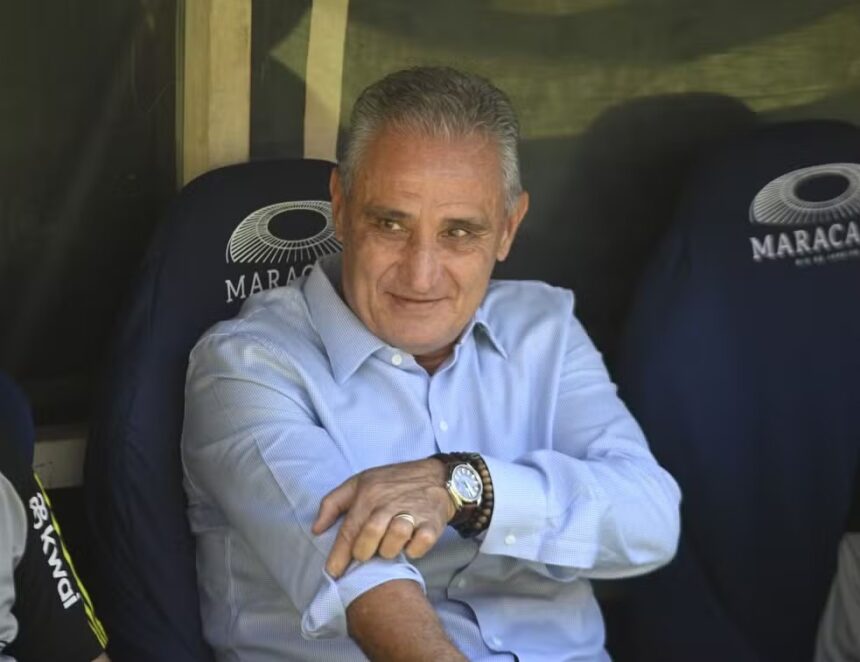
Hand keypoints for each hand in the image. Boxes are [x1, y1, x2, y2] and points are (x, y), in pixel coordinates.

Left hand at [312, 458, 454, 577]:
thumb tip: (316, 529)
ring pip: (395, 538)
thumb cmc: (391, 482)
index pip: (350, 528)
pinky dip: (414, 549)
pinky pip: (421, 542)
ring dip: (389, 550)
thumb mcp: (359, 482)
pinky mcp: (432, 521)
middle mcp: (389, 502)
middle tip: (365, 555)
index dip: (339, 554)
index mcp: (368, 493)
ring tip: (387, 548)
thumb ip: (332, 503)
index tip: (333, 573)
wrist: (435, 476)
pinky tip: (409, 546)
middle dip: (364, 552)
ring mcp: (412, 511)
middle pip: (370, 534)